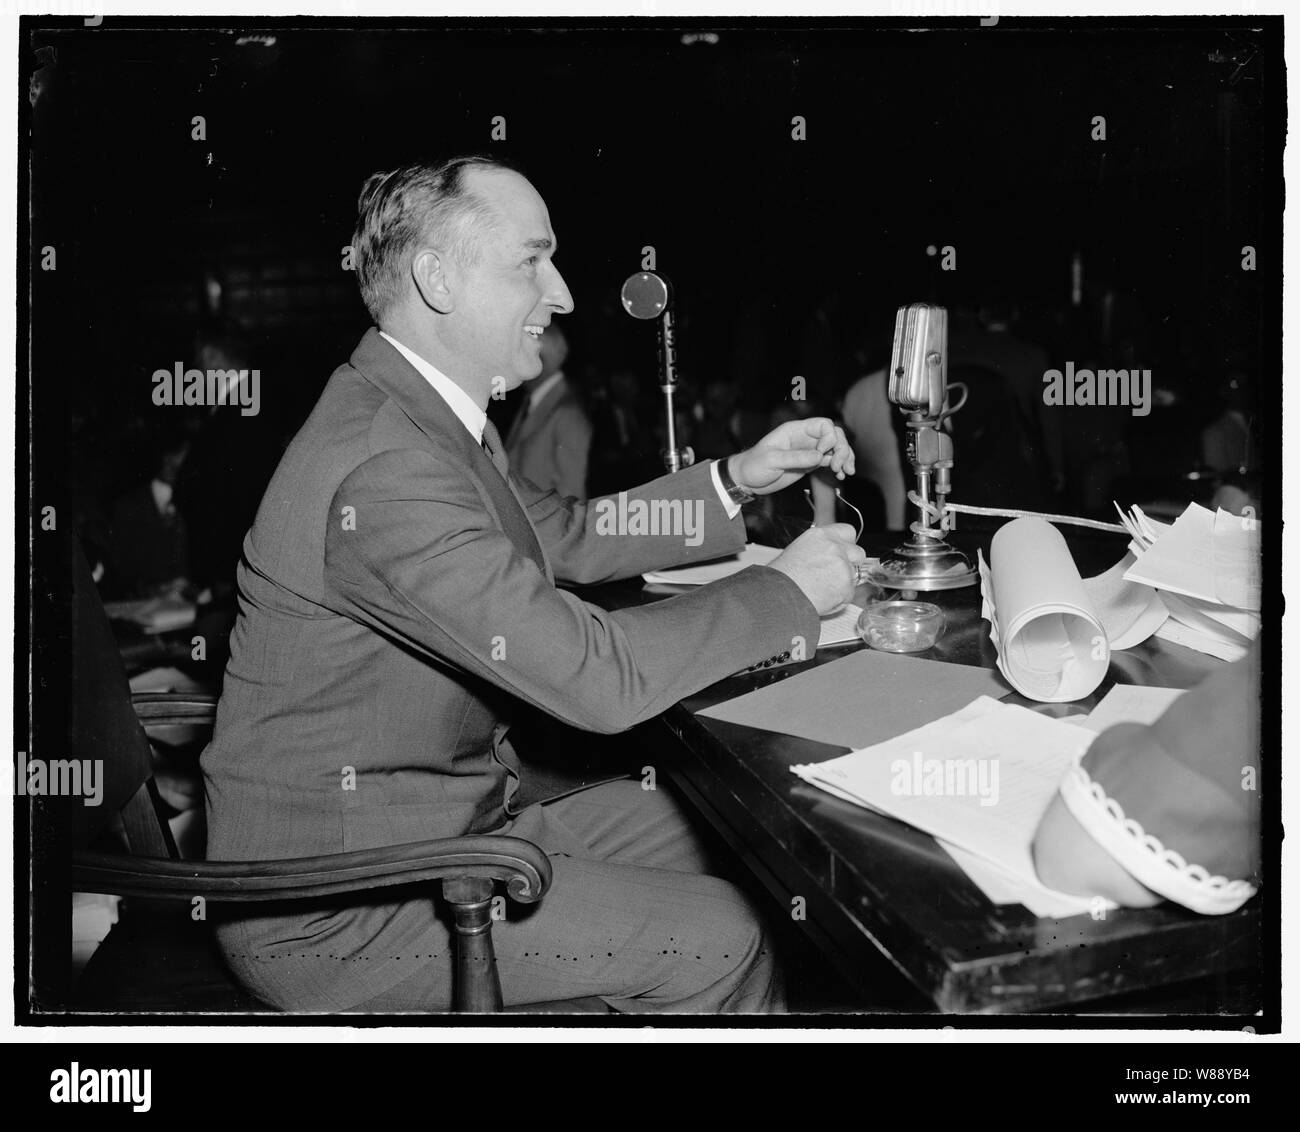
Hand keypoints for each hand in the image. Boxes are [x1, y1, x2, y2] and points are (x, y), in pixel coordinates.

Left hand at [729, 417, 854, 495]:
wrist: (746, 480)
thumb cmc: (754, 465)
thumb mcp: (772, 460)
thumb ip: (796, 458)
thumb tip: (820, 456)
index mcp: (795, 430)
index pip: (823, 425)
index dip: (829, 437)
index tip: (822, 454)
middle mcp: (805, 438)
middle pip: (834, 435)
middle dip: (842, 449)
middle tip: (839, 466)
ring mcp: (809, 451)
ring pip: (835, 448)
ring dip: (845, 458)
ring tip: (846, 472)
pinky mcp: (810, 464)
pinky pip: (830, 461)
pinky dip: (839, 466)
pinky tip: (841, 475)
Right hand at [767, 523, 865, 614]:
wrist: (779, 594)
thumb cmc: (781, 577)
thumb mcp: (798, 550)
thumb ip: (819, 549)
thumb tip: (827, 555)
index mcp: (821, 535)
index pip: (848, 531)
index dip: (847, 544)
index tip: (844, 552)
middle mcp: (834, 547)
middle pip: (858, 552)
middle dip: (852, 564)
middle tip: (836, 574)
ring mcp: (843, 565)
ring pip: (854, 575)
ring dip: (844, 583)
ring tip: (823, 589)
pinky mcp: (846, 585)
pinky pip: (849, 594)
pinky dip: (840, 599)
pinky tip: (823, 598)